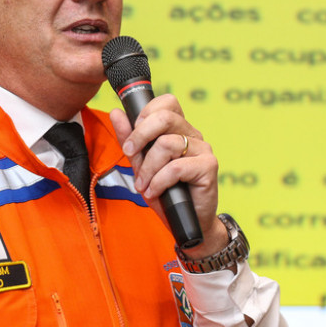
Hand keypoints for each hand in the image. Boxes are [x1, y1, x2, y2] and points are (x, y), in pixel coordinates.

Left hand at [108, 94, 228, 257]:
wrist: (185, 223)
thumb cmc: (165, 193)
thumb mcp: (140, 165)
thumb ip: (129, 139)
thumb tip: (116, 113)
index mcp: (178, 129)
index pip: (166, 102)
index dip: (145, 114)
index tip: (133, 138)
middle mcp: (193, 135)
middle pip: (164, 117)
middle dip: (140, 135)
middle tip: (130, 154)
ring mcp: (203, 149)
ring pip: (167, 144)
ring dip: (148, 168)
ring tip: (144, 185)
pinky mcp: (209, 166)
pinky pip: (176, 167)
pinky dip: (159, 182)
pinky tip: (156, 192)